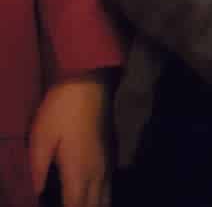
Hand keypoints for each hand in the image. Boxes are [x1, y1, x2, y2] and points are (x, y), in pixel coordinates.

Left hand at [28, 76, 109, 206]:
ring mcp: (107, 163)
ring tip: (83, 206)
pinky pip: (109, 186)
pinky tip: (94, 199)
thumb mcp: (40, 138)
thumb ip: (37, 170)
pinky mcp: (111, 154)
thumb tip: (34, 194)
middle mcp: (97, 171)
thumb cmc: (61, 110)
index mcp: (78, 170)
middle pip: (95, 206)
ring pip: (106, 198)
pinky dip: (101, 198)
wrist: (89, 83)